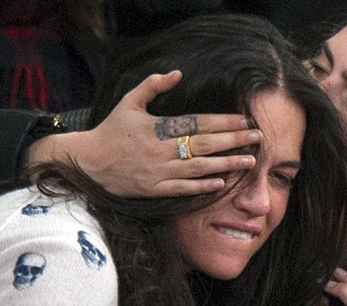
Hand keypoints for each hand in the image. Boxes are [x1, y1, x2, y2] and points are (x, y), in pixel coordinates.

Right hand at [29, 71, 260, 197]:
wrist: (87, 162)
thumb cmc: (111, 130)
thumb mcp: (129, 102)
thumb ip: (153, 85)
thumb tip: (178, 73)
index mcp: (158, 128)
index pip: (197, 123)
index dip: (223, 122)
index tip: (244, 120)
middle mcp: (161, 151)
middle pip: (205, 145)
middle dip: (234, 141)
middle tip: (258, 137)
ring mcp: (158, 172)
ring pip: (199, 169)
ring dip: (226, 165)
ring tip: (250, 162)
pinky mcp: (153, 190)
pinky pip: (182, 190)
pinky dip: (202, 187)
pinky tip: (222, 183)